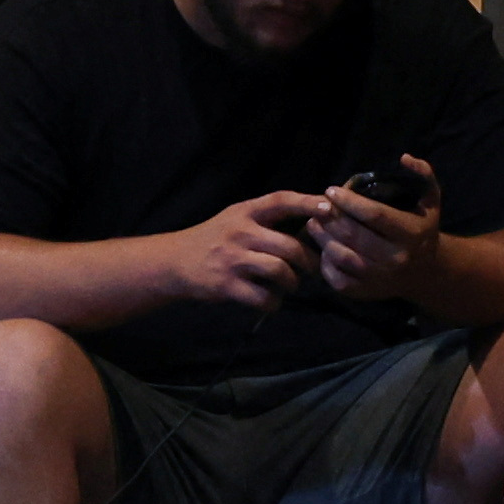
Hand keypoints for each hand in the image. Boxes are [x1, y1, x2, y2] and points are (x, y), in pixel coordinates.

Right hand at [162, 192, 332, 316]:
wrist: (175, 261)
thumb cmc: (213, 239)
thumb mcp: (234, 218)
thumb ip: (265, 219)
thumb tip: (311, 220)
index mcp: (244, 213)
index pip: (280, 200)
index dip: (306, 202)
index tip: (328, 207)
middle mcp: (240, 233)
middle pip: (289, 246)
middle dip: (308, 261)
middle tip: (313, 269)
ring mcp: (233, 260)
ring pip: (280, 271)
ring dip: (293, 282)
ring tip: (291, 284)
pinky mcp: (227, 285)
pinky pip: (264, 297)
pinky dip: (274, 303)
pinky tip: (272, 300)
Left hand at [307, 161, 435, 301]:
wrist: (426, 272)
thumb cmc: (422, 228)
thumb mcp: (431, 199)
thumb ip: (422, 175)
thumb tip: (404, 158)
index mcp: (412, 233)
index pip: (375, 215)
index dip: (350, 201)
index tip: (331, 189)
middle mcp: (397, 258)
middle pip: (355, 236)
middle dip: (331, 218)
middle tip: (317, 205)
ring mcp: (381, 278)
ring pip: (343, 257)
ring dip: (323, 239)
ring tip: (313, 223)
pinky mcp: (367, 292)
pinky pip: (339, 279)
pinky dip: (325, 264)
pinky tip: (321, 248)